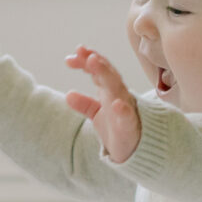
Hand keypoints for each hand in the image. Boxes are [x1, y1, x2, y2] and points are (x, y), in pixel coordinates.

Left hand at [62, 47, 141, 163]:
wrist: (133, 150)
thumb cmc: (116, 127)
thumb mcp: (97, 114)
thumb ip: (84, 103)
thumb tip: (68, 95)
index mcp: (110, 90)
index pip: (99, 71)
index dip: (87, 60)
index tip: (72, 55)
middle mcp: (118, 95)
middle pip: (107, 74)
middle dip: (96, 61)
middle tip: (82, 51)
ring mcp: (125, 109)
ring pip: (116, 88)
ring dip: (106, 74)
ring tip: (94, 62)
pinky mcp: (129, 126)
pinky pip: (127, 117)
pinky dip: (123, 110)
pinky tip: (117, 105)